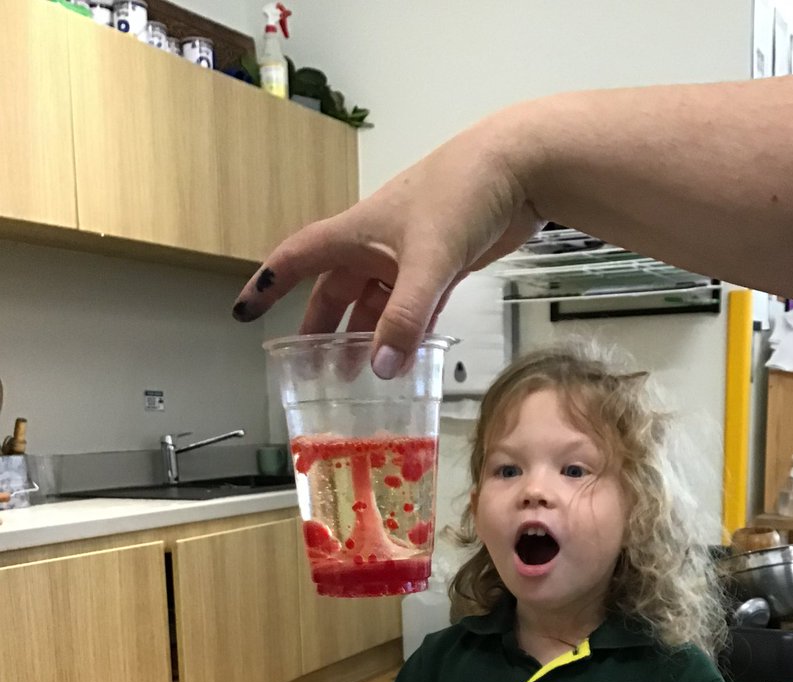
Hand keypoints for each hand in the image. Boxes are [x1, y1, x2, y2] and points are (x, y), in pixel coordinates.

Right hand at [231, 112, 541, 376]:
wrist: (520, 166)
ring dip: (364, 336)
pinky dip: (404, 331)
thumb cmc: (463, 195)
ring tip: (356, 376)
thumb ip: (406, 316)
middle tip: (313, 369)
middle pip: (336, 291)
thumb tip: (380, 369)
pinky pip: (411, 306)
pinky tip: (403, 360)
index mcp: (356, 233)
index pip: (297, 260)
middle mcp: (376, 244)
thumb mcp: (429, 259)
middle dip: (322, 329)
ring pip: (375, 302)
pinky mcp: (442, 265)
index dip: (267, 285)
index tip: (243, 314)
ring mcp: (409, 255)